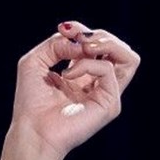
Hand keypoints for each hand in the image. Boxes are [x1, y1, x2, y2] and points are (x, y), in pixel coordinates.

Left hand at [8, 20, 141, 159]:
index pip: (98, 44)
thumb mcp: (35, 61)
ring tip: (84, 48)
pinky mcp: (110, 103)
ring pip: (129, 58)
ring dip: (106, 43)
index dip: (83, 31)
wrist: (31, 130)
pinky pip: (108, 70)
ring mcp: (106, 93)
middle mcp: (97, 83)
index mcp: (82, 73)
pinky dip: (87, 64)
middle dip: (99, 35)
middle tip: (76, 37)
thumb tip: (81, 42)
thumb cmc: (30, 100)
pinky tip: (68, 75)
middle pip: (118, 48)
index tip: (65, 28)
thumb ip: (56, 44)